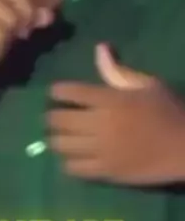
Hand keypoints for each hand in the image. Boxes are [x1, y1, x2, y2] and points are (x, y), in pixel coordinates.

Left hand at [47, 43, 184, 184]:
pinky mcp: (107, 172)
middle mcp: (101, 123)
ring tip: (60, 136)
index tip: (56, 93)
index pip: (69, 92)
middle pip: (59, 119)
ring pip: (62, 145)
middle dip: (52, 116)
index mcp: (110, 99)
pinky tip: (72, 157)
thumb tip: (99, 49)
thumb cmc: (168, 111)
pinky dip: (68, 162)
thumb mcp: (147, 84)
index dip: (58, 91)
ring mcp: (102, 150)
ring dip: (56, 139)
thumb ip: (118, 71)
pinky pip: (75, 168)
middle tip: (54, 116)